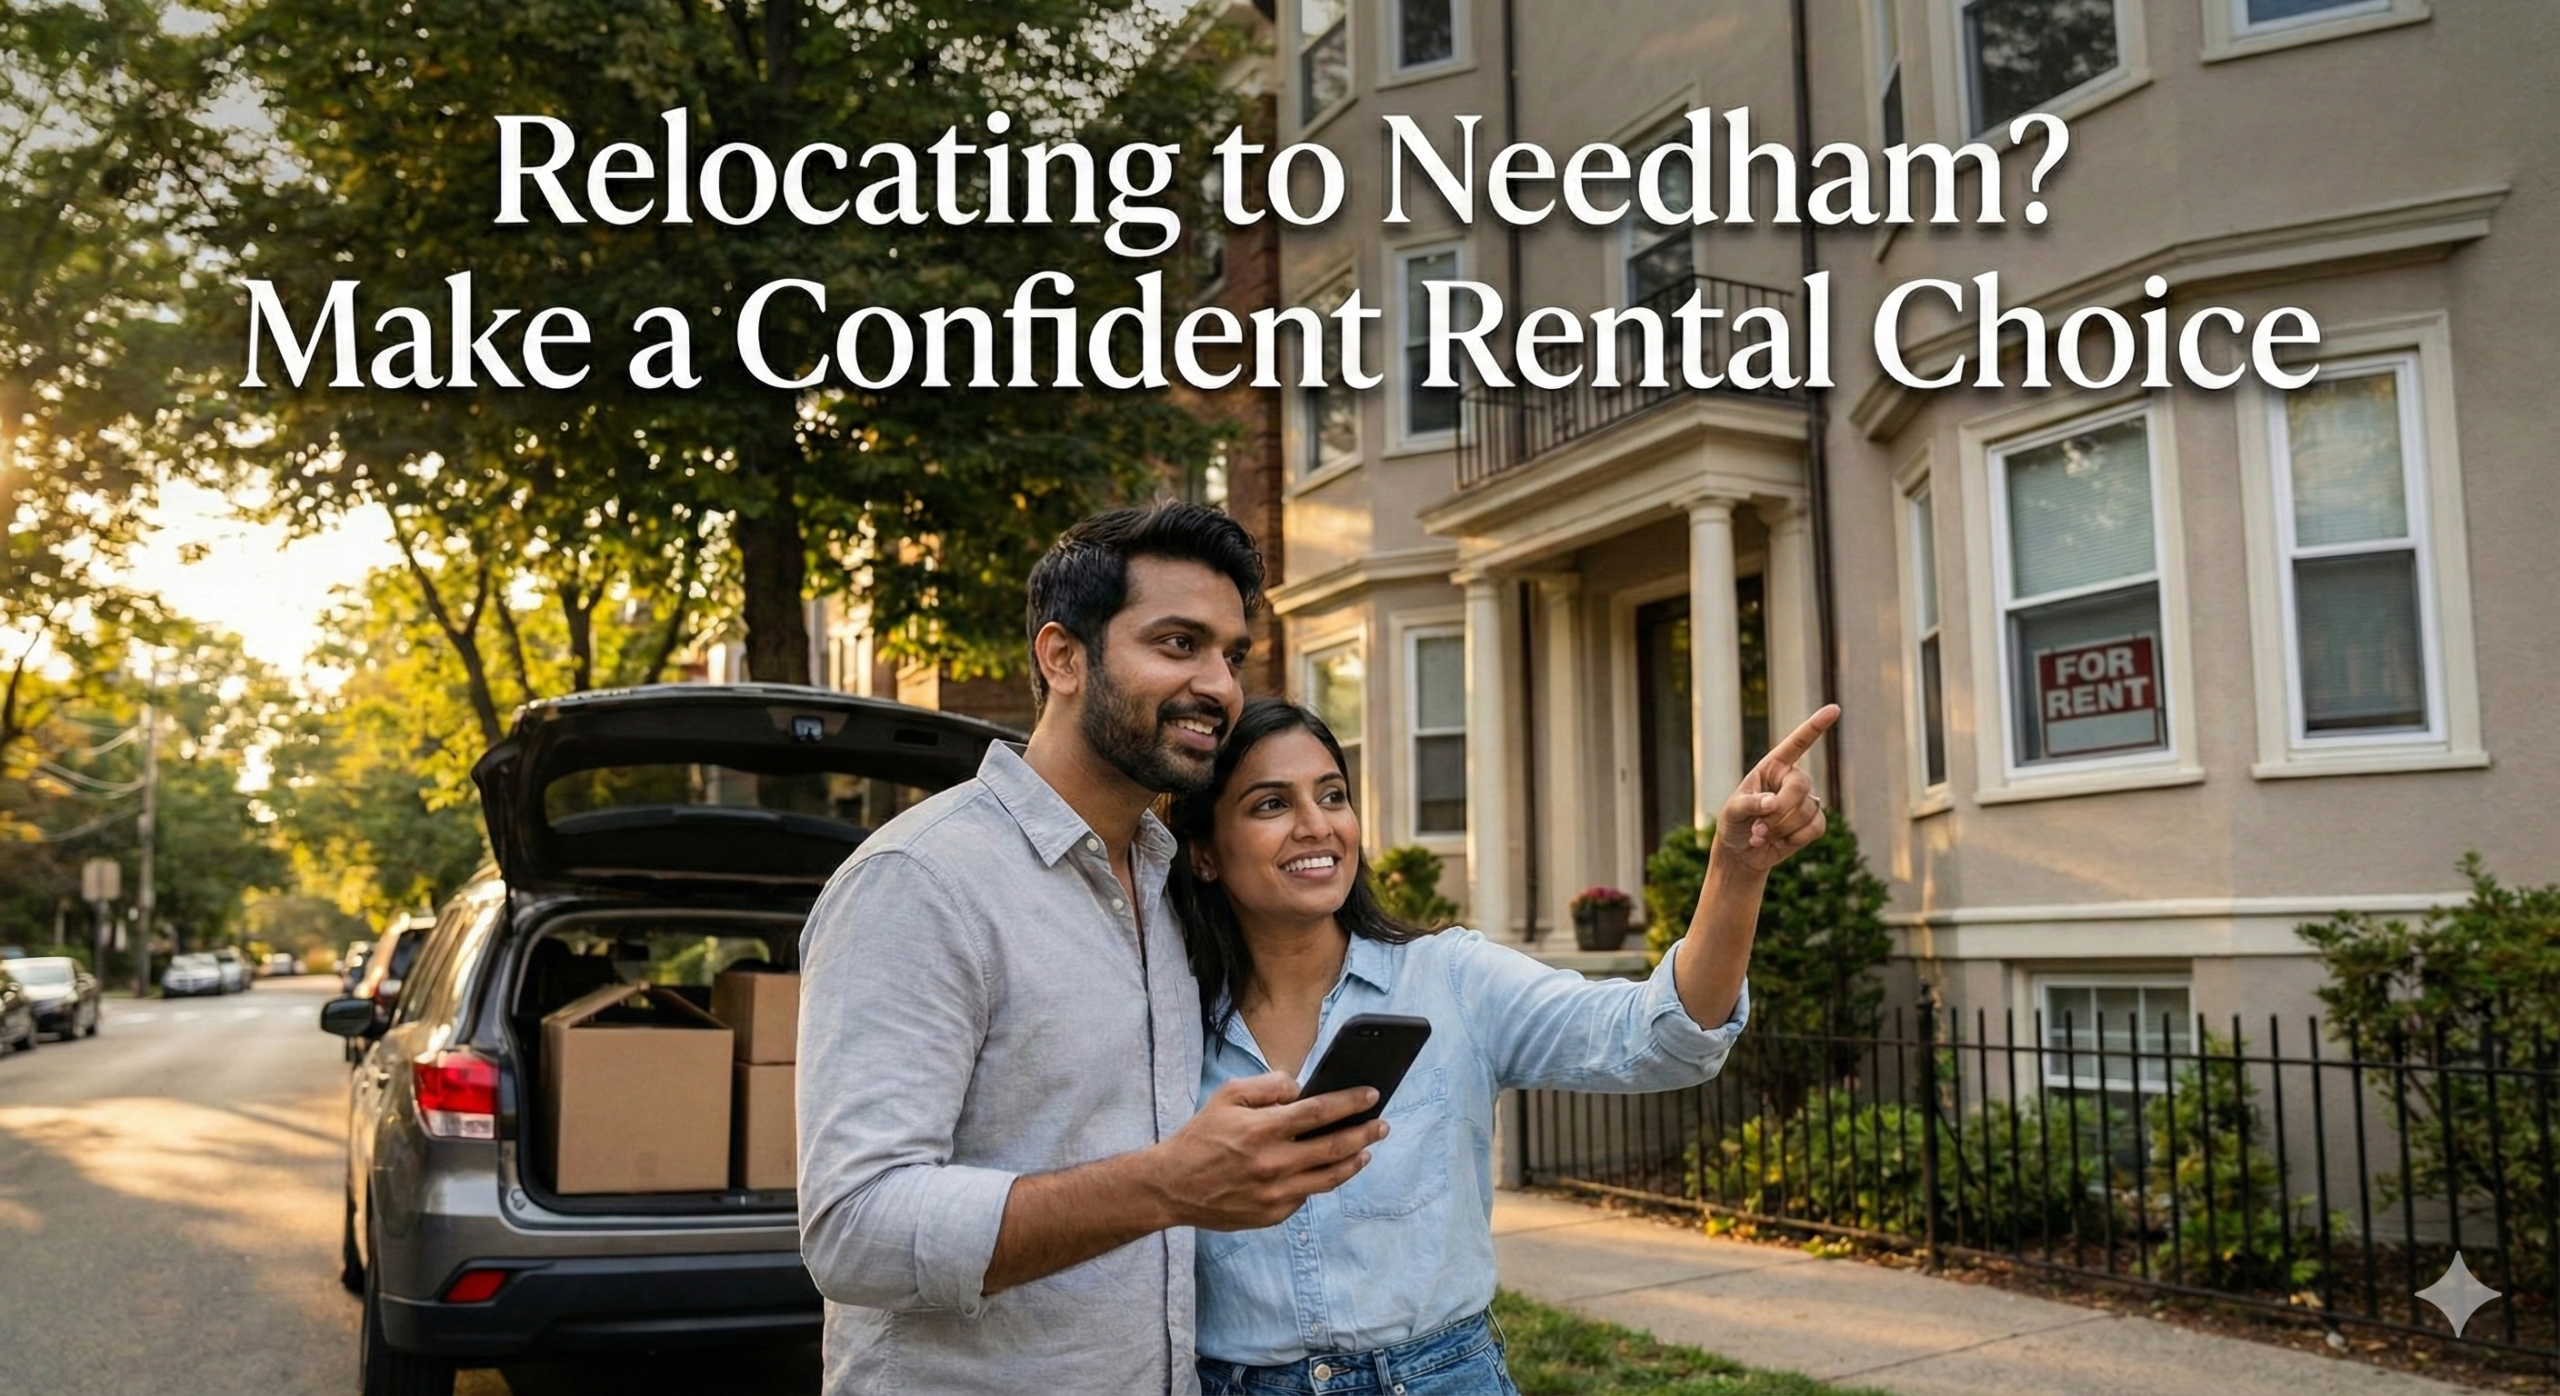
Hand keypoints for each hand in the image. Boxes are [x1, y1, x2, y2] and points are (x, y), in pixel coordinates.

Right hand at [1148, 1073, 1386, 1231]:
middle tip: (1382, 1124)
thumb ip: (1267, 1086)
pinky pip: (1307, 1194)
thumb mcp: (1227, 1096)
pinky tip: (1331, 1169)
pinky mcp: (1273, 1214)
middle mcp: (1274, 1163)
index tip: (1371, 1094)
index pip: (1320, 1111)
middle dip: (1364, 1133)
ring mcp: (1275, 1193)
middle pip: (1335, 1147)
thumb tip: (1301, 1088)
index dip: (1350, 1102)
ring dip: (1354, 1161)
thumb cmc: (1200, 1137)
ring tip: (1366, 1150)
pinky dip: (1322, 1180)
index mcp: (1263, 1129)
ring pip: (1329, 1177)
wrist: (1172, 1187)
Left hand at [1712, 705, 1838, 876]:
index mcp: (1772, 767)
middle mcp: (1791, 780)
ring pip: (1806, 811)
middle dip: (1781, 807)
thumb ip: (1750, 804)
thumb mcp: (1733, 812)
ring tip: (1760, 836)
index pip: (1797, 744)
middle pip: (1800, 784)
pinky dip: (1794, 839)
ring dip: (1780, 829)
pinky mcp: (1813, 823)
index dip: (1815, 726)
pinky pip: (1815, 828)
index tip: (1834, 709)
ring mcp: (1805, 801)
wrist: (1741, 853)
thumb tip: (1774, 804)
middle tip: (1758, 826)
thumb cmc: (1734, 825)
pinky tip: (1778, 843)